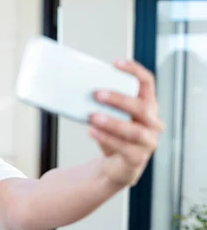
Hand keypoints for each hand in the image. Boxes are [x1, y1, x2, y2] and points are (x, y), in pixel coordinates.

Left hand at [89, 59, 164, 186]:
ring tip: (93, 116)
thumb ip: (102, 105)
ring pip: (134, 130)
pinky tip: (92, 131)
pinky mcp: (137, 158)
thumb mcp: (110, 117)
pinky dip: (106, 138)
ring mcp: (148, 142)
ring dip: (113, 122)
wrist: (116, 166)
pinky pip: (124, 148)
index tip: (116, 63)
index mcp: (148, 106)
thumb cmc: (113, 136)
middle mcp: (153, 123)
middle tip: (97, 94)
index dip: (134, 71)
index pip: (147, 83)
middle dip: (119, 99)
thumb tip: (77, 88)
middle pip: (142, 107)